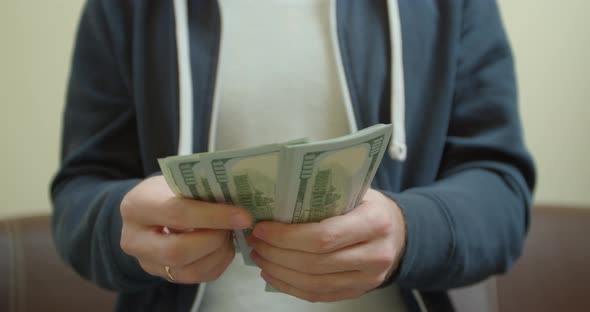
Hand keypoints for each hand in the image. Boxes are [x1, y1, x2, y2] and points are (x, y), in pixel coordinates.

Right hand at [119, 176, 251, 282]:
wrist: (151, 208)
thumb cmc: (169, 189)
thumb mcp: (178, 181)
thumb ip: (201, 191)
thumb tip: (239, 200)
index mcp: (137, 206)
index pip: (178, 214)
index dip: (214, 216)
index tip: (243, 216)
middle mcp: (135, 240)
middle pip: (178, 251)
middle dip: (215, 239)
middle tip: (235, 225)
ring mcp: (147, 263)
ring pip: (190, 270)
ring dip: (220, 252)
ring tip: (229, 233)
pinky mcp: (164, 276)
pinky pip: (198, 278)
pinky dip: (219, 262)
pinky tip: (224, 245)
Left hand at [247, 189, 405, 301]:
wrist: (398, 233)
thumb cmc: (369, 206)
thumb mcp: (356, 189)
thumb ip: (326, 192)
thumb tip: (277, 193)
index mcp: (375, 222)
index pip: (323, 236)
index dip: (286, 236)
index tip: (262, 227)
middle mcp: (375, 255)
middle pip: (314, 262)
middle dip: (276, 252)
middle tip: (255, 240)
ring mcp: (368, 279)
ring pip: (313, 283)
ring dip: (279, 271)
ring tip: (259, 256)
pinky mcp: (357, 292)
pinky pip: (317, 295)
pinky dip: (290, 286)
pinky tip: (272, 273)